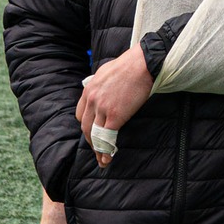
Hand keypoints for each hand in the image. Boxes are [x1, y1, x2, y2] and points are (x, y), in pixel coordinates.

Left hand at [76, 45, 153, 165]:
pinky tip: (108, 158)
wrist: (142, 64)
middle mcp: (92, 99)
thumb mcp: (106, 72)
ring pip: (94, 134)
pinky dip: (106, 149)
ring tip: (102, 159)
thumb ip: (101, 85)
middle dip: (90, 140)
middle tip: (96, 149)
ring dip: (97, 149)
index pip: (81, 114)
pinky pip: (106, 137)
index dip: (86, 126)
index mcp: (89, 89)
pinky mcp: (115, 115)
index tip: (92, 132)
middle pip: (85, 126)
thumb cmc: (130, 65)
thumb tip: (104, 90)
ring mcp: (103, 108)